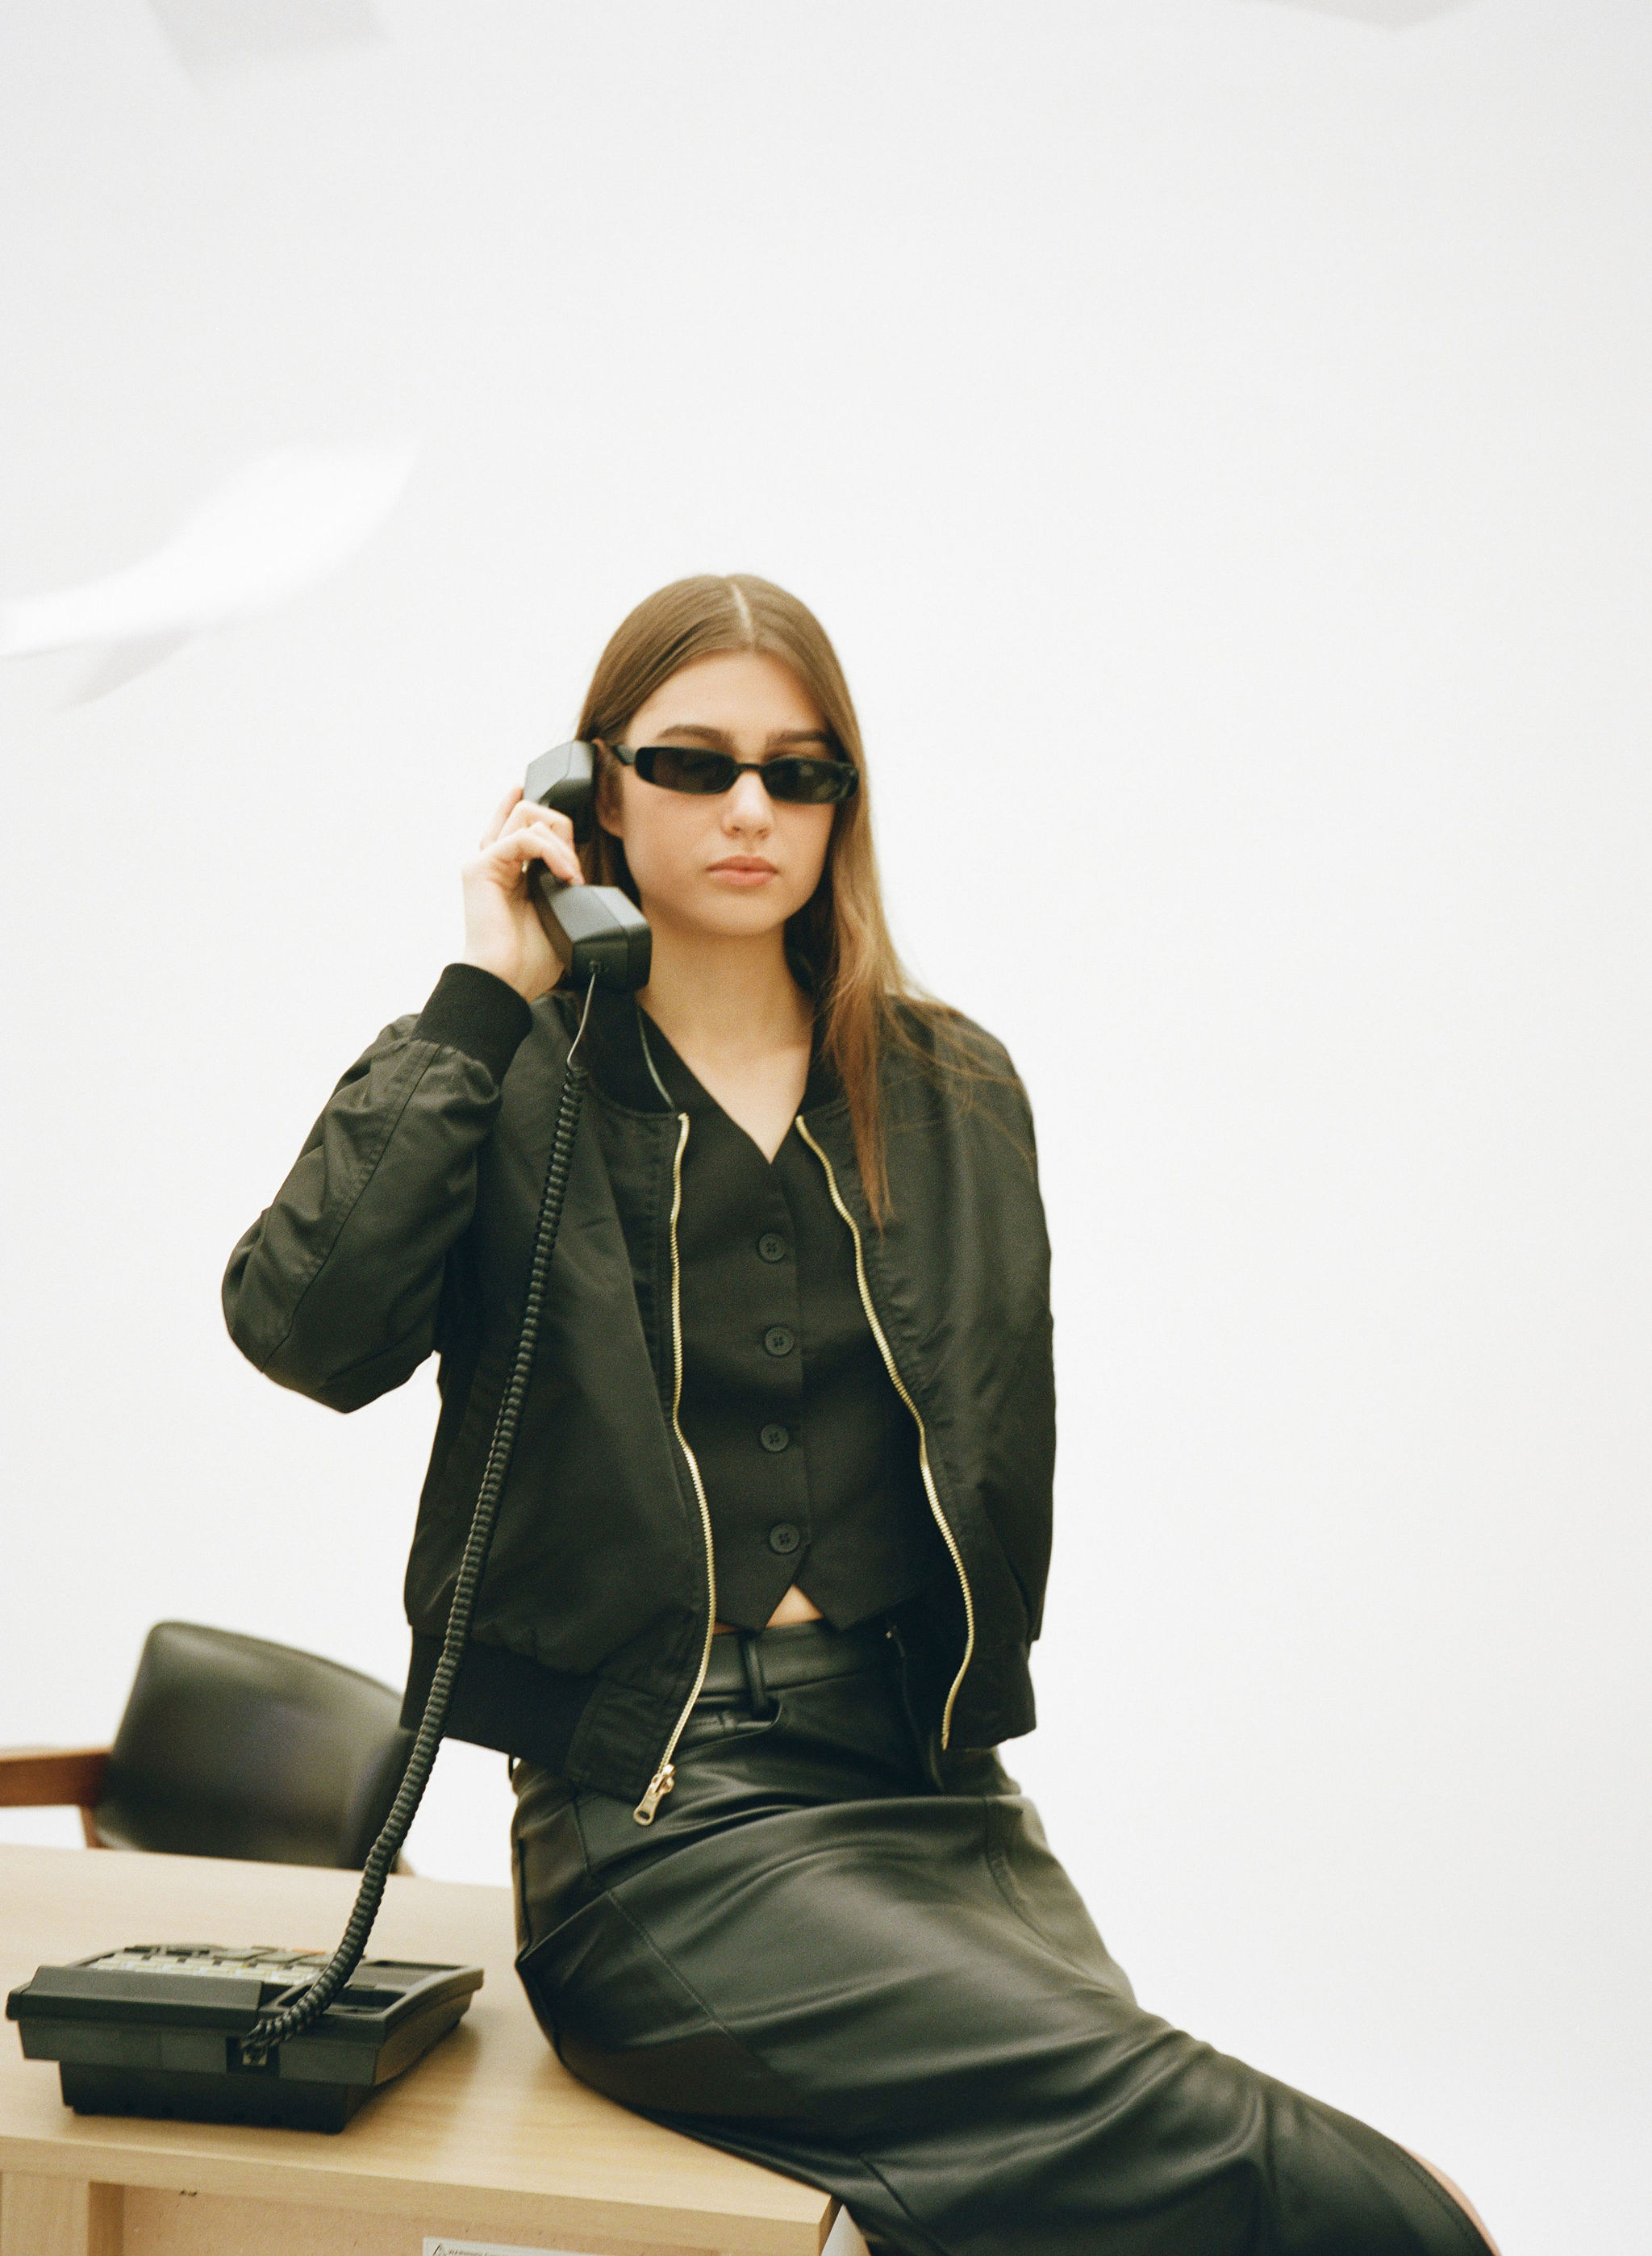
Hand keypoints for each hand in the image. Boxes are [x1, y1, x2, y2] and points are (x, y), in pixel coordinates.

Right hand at [461, 785, 584, 1001]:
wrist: (505, 982)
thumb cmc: (527, 960)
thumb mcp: (556, 916)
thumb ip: (561, 890)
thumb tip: (579, 881)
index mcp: (506, 872)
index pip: (516, 824)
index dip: (532, 810)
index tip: (544, 809)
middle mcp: (492, 861)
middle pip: (528, 813)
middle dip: (561, 830)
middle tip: (572, 870)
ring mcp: (485, 862)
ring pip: (527, 816)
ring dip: (560, 842)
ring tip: (569, 876)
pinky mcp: (481, 867)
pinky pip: (523, 837)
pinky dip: (551, 851)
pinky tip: (564, 875)